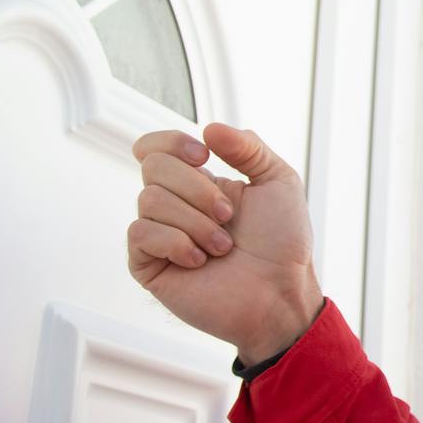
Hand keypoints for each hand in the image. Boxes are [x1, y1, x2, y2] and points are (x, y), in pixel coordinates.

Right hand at [127, 122, 323, 364]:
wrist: (281, 293)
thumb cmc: (283, 243)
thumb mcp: (279, 181)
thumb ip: (248, 147)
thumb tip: (208, 128)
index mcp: (198, 182)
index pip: (156, 147)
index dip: (171, 142)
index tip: (204, 156)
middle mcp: (174, 206)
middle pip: (152, 166)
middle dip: (197, 188)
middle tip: (228, 216)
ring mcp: (159, 235)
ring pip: (149, 199)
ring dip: (196, 222)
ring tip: (222, 247)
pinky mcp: (148, 265)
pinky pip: (140, 233)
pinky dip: (176, 242)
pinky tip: (199, 261)